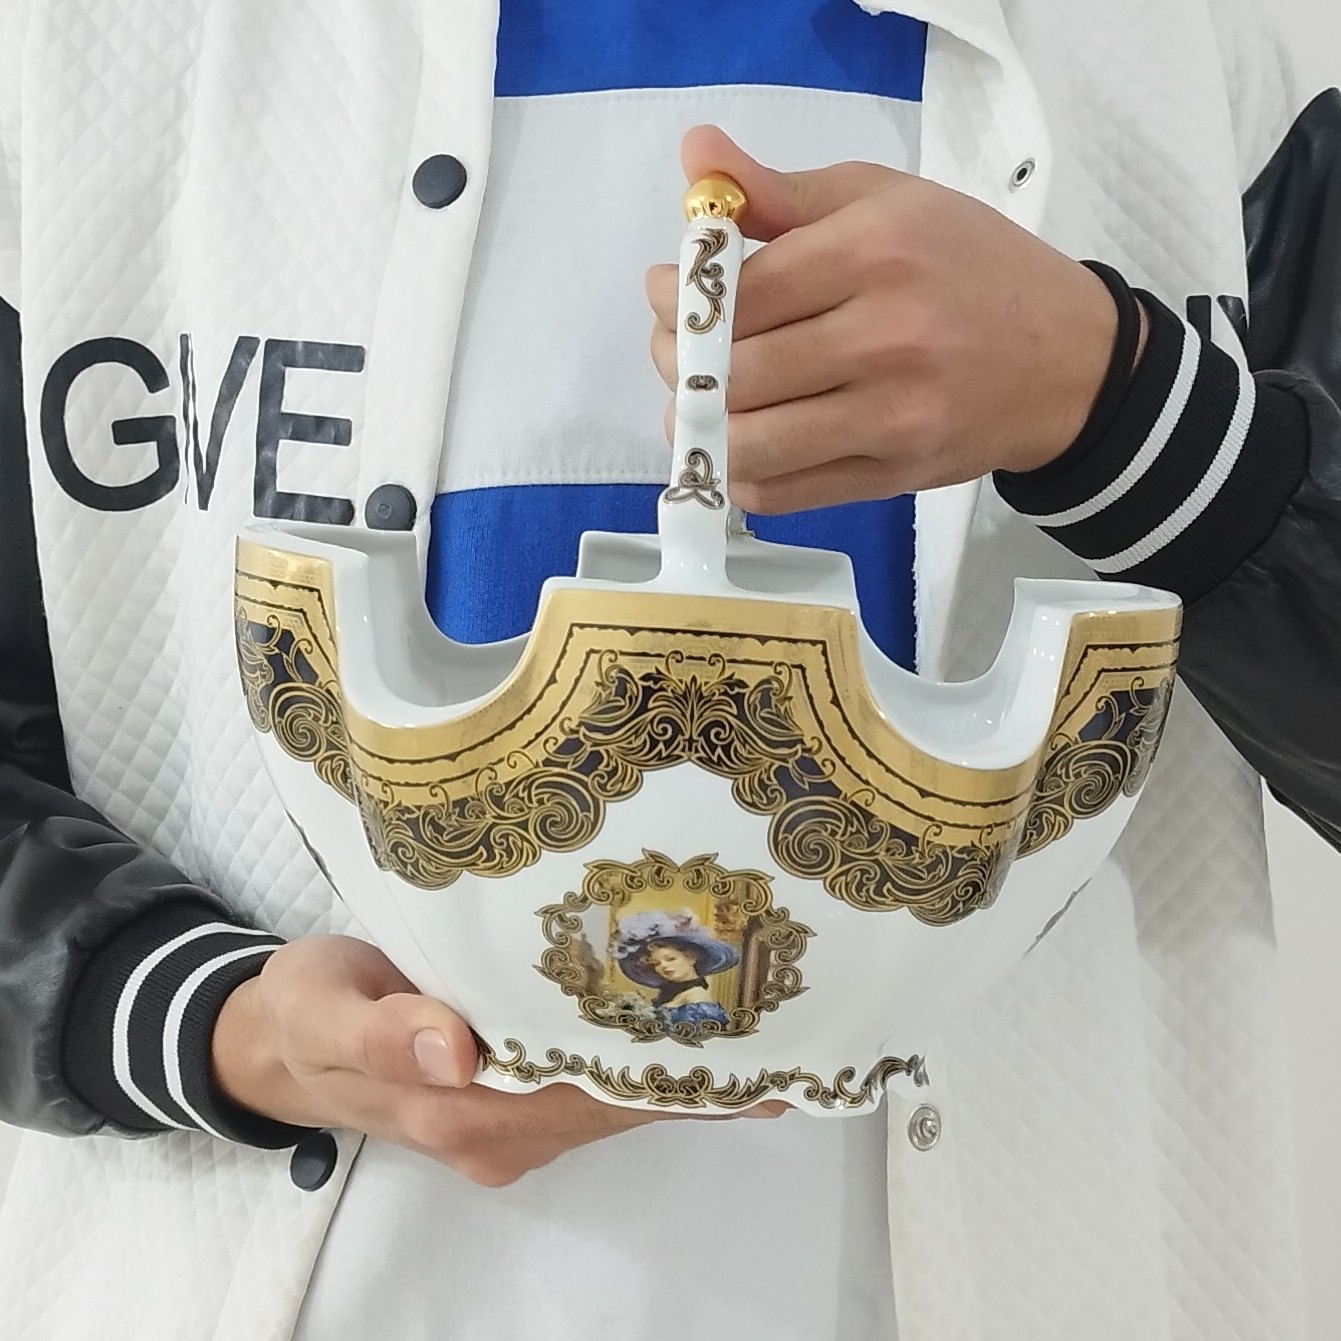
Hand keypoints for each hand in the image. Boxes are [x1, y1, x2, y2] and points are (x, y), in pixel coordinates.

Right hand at [212, 935, 780, 1186]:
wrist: (273, 1038)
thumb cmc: (301, 1013)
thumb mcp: (322, 1010)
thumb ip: (380, 1031)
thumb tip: (456, 1046)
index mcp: (463, 1109)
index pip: (592, 1097)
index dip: (673, 1078)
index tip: (757, 1052)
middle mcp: (502, 1128)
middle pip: (618, 1103)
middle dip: (699, 1069)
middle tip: (787, 1013)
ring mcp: (509, 1120)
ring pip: (612, 1099)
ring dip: (682, 1068)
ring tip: (766, 1016)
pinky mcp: (506, 1097)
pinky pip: (591, 1086)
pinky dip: (645, 1063)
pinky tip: (694, 1032)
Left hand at [647, 125, 1127, 513]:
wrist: (1069, 360)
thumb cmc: (968, 267)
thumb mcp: (885, 202)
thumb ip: (781, 191)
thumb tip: (694, 158)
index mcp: (877, 252)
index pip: (740, 292)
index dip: (679, 300)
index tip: (667, 296)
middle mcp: (885, 336)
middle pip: (736, 371)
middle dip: (678, 365)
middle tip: (675, 354)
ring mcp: (893, 416)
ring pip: (752, 442)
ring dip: (701, 429)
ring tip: (698, 406)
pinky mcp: (895, 475)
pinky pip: (786, 492)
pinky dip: (743, 476)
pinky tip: (741, 447)